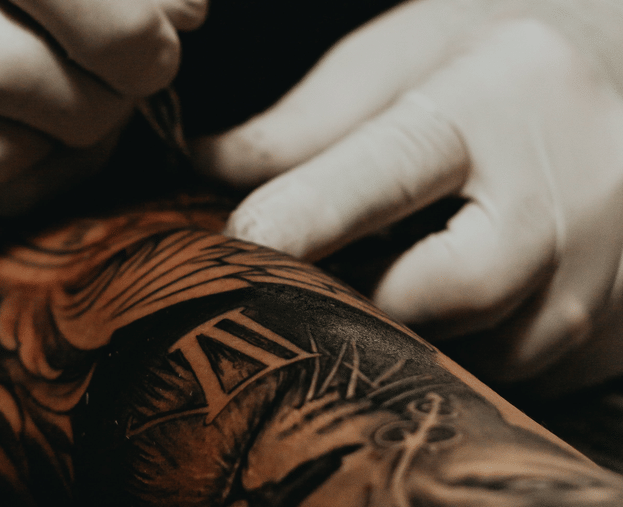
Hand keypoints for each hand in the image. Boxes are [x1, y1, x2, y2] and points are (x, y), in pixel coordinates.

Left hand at [194, 0, 622, 386]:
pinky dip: (475, 340)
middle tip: (343, 267)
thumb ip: (309, 117)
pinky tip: (469, 287)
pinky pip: (524, 367)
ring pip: (486, 346)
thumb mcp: (410, 50)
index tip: (244, 245)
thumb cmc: (508, 52)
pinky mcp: (619, 319)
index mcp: (500, 96)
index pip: (389, 170)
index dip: (308, 215)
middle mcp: (571, 186)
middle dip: (374, 292)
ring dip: (426, 323)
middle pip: (447, 289)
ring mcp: (609, 263)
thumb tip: (211, 166)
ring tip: (420, 263)